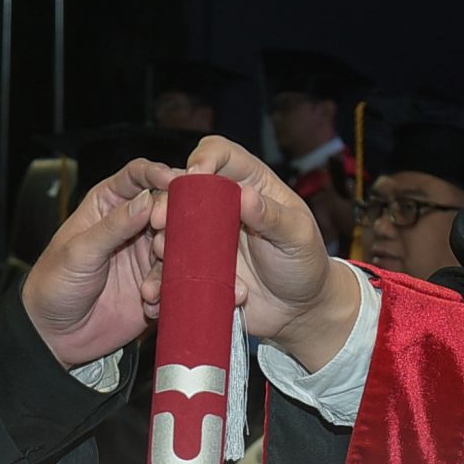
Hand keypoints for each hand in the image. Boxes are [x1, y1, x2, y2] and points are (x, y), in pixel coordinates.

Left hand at [21, 159, 168, 367]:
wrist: (54, 334)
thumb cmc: (53, 284)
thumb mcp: (79, 251)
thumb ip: (114, 226)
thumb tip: (147, 200)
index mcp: (108, 204)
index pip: (139, 176)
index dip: (160, 173)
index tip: (175, 183)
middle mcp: (132, 225)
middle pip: (168, 207)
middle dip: (173, 223)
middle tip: (162, 245)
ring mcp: (146, 254)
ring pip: (178, 244)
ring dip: (171, 263)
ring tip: (148, 287)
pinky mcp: (156, 283)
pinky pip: (176, 280)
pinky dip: (167, 291)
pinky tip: (147, 304)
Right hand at [166, 137, 359, 369]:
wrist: (298, 310)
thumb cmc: (305, 263)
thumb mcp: (297, 237)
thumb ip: (273, 217)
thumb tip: (246, 196)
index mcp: (249, 182)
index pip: (220, 153)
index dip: (204, 158)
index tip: (194, 175)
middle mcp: (221, 204)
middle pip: (184, 188)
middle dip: (167, 200)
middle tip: (159, 221)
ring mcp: (204, 236)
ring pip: (169, 227)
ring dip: (160, 240)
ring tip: (163, 256)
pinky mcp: (195, 266)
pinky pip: (170, 267)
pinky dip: (160, 278)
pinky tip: (159, 291)